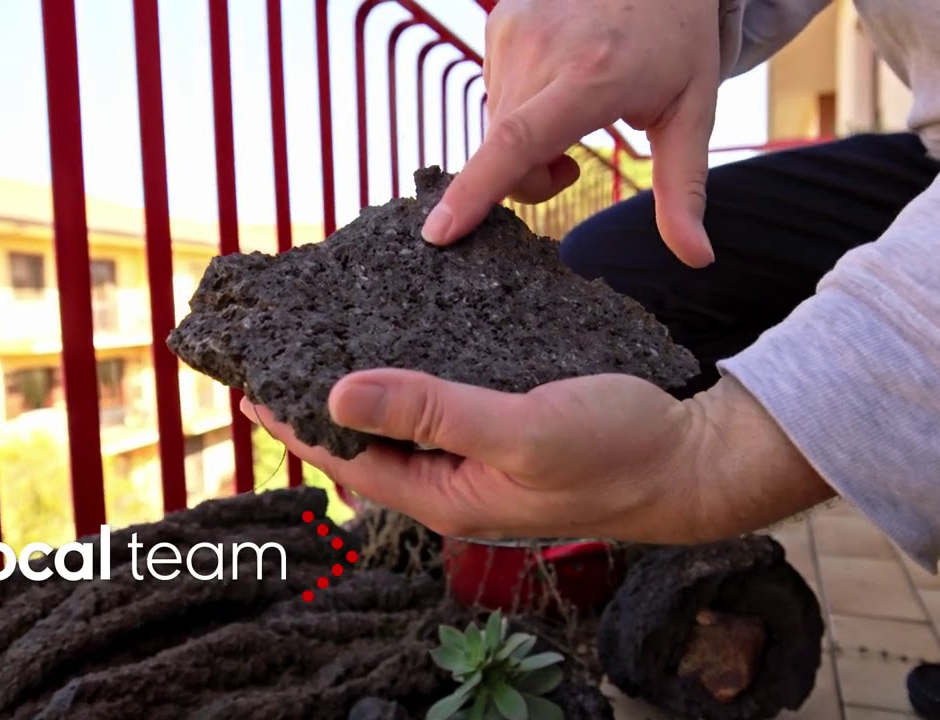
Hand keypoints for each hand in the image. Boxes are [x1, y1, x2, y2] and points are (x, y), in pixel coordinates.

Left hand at [241, 371, 834, 543]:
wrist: (689, 458)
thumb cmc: (616, 450)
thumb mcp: (521, 428)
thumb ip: (433, 412)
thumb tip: (338, 394)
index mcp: (447, 494)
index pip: (348, 460)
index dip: (295, 425)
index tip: (249, 384)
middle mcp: (456, 482)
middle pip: (369, 445)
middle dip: (320, 406)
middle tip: (281, 355)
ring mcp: (482, 460)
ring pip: (405, 424)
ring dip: (366, 388)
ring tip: (329, 344)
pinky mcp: (508, 433)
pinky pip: (444, 409)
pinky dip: (415, 377)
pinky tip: (409, 344)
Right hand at [421, 0, 722, 267]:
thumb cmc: (679, 42)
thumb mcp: (692, 113)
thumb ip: (684, 189)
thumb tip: (696, 257)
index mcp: (592, 77)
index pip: (517, 143)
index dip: (475, 192)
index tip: (439, 232)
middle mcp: (541, 48)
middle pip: (503, 154)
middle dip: (530, 179)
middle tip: (573, 165)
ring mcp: (512, 29)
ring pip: (495, 128)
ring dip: (524, 142)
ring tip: (569, 110)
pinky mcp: (497, 21)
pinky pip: (494, 93)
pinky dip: (519, 106)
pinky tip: (553, 81)